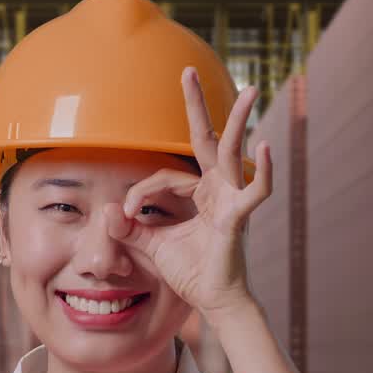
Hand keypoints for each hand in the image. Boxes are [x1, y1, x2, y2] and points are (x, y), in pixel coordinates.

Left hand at [104, 66, 272, 317]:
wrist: (213, 301)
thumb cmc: (191, 272)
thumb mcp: (153, 246)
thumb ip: (131, 228)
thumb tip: (109, 210)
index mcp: (198, 193)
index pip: (164, 176)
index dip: (141, 192)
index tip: (127, 215)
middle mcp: (217, 189)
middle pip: (205, 139)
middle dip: (196, 105)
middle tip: (187, 71)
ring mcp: (230, 199)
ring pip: (231, 152)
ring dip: (239, 121)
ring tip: (251, 92)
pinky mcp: (238, 218)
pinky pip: (254, 191)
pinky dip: (261, 171)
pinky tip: (263, 147)